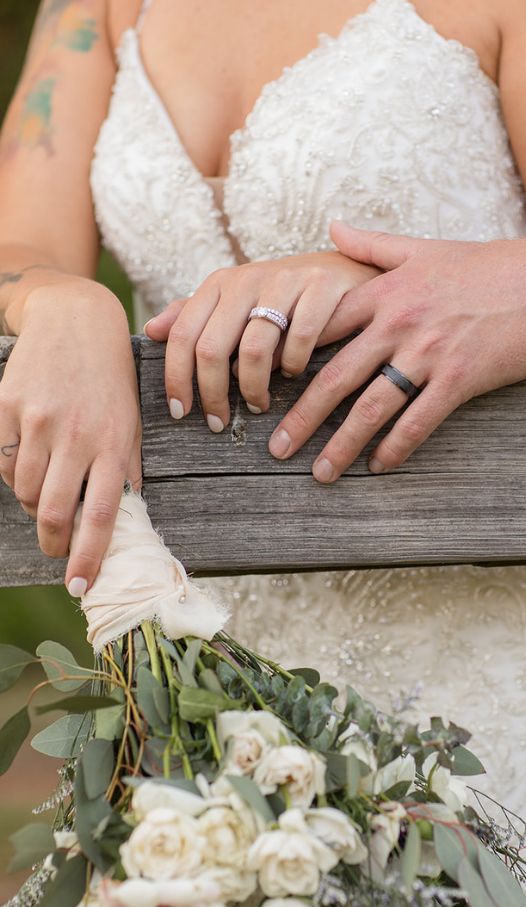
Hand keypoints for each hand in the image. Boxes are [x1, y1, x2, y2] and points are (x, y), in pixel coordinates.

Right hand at [0, 283, 141, 592]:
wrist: (76, 321)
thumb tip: (125, 519)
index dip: (89, 556)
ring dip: (33, 504)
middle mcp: (76, 434)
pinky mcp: (6, 406)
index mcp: (114, 444)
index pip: (103, 514)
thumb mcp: (131, 423)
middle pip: (53, 510)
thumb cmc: (110, 381)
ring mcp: (38, 420)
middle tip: (57, 550)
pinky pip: (2, 459)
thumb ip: (124, 469)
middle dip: (53, 541)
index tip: (81, 585)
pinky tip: (28, 458)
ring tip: (47, 492)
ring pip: (22, 489)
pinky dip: (12, 471)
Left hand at [142, 251, 380, 429]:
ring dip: (253, 388)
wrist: (346, 268)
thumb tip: (150, 330)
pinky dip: (293, 365)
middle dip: (212, 394)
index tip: (181, 412)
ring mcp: (285, 281)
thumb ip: (197, 315)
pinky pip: (299, 339)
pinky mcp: (322, 287)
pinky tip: (293, 374)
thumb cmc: (287, 294)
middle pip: (211, 348)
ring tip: (258, 404)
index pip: (183, 336)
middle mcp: (247, 278)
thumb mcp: (238, 300)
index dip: (177, 378)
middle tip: (219, 421)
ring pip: (254, 350)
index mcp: (220, 283)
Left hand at [263, 223, 525, 481]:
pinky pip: (420, 420)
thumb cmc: (487, 264)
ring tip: (320, 472)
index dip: (285, 357)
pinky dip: (396, 446)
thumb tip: (331, 227)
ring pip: (372, 406)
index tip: (262, 385)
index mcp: (385, 292)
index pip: (320, 328)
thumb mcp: (424, 247)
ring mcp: (430, 352)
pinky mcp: (462, 376)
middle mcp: (399, 324)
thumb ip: (372, 244)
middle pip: (335, 378)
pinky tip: (379, 466)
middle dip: (301, 418)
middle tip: (275, 449)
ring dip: (342, 444)